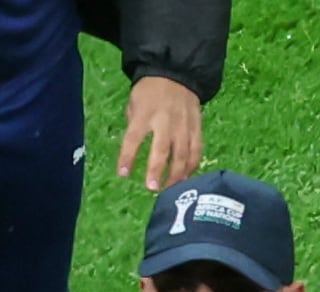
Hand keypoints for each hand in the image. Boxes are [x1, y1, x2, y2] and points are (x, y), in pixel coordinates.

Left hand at [117, 76, 203, 190]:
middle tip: (152, 188)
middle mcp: (165, 120)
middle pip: (161, 149)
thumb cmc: (150, 91)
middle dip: (156, 170)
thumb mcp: (135, 103)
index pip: (134, 138)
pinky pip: (196, 150)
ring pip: (182, 154)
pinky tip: (186, 178)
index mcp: (145, 113)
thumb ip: (134, 126)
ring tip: (170, 189)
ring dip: (176, 175)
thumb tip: (133, 151)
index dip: (128, 157)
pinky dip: (191, 166)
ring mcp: (183, 125)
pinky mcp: (197, 128)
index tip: (123, 174)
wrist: (177, 73)